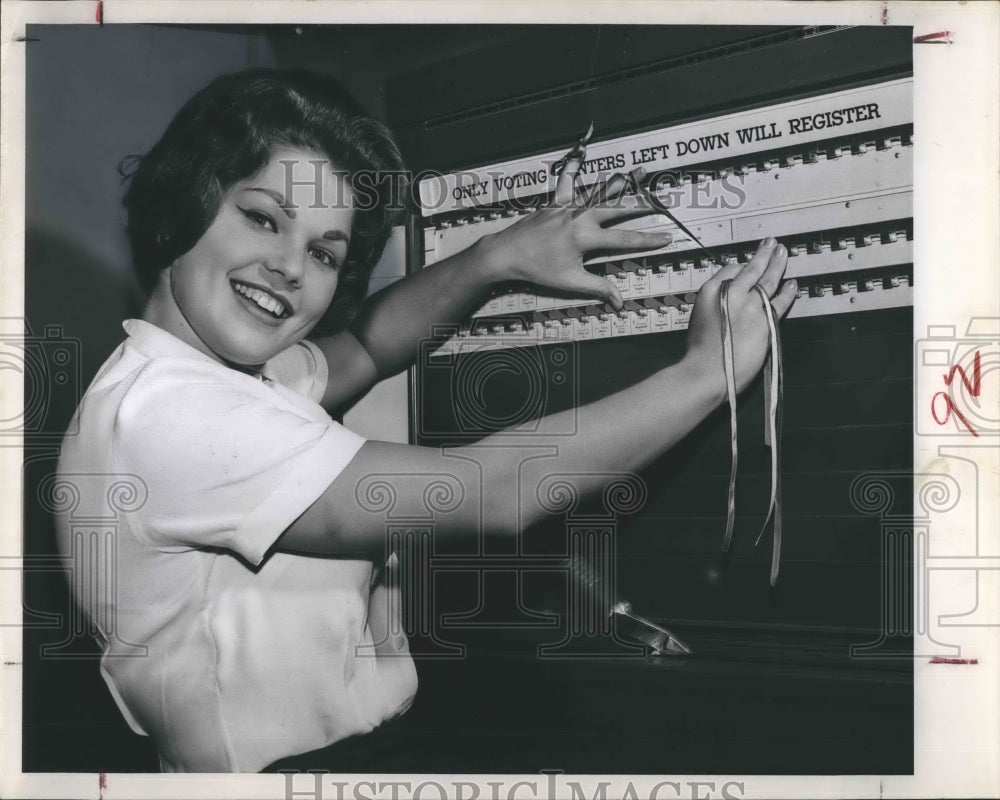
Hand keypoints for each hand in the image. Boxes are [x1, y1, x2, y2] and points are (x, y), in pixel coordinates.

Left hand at [478, 146, 672, 308]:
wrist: (506, 254)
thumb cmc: (537, 270)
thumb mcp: (570, 282)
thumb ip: (598, 288)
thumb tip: (620, 302)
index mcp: (586, 237)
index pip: (625, 239)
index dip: (649, 240)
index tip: (667, 237)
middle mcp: (580, 217)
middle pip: (618, 208)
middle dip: (643, 205)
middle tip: (663, 200)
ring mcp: (568, 207)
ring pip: (599, 191)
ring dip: (621, 182)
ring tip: (639, 171)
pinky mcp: (555, 202)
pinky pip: (567, 182)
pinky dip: (573, 170)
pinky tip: (579, 155)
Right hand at [683, 238, 797, 395]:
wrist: (707, 372)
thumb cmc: (699, 353)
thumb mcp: (698, 319)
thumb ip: (714, 306)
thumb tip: (727, 302)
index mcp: (710, 292)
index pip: (729, 269)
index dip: (741, 265)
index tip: (748, 264)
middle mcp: (731, 293)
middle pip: (752, 268)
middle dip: (763, 254)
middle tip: (771, 244)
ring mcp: (750, 305)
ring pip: (768, 280)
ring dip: (777, 264)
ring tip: (783, 253)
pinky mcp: (765, 320)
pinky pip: (780, 301)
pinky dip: (788, 292)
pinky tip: (792, 284)